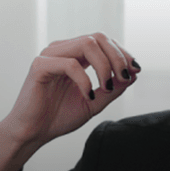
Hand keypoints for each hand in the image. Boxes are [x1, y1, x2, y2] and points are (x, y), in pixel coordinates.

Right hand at [0, 33, 138, 170]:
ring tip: (107, 87)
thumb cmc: (59, 116)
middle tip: (125, 78)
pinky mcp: (40, 66)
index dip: (122, 53)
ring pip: (86, 43)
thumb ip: (113, 88)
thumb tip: (134, 73)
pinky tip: (87, 95)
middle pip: (98, 37)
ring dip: (104, 65)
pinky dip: (84, 80)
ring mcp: (50, 56)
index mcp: (75, 55)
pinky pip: (69, 64)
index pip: (103, 41)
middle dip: (117, 56)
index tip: (135, 70)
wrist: (33, 133)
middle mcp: (63, 50)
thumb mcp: (94, 102)